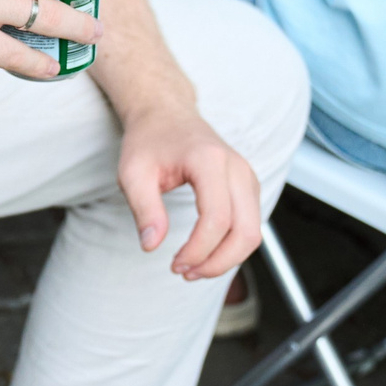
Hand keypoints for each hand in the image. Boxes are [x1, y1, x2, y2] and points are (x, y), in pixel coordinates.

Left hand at [116, 98, 259, 277]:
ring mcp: (247, 176)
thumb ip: (144, 208)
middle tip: (185, 272)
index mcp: (209, 160)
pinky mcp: (248, 186)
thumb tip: (151, 245)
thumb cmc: (149, 141)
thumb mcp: (132, 172)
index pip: (217, 218)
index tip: (174, 264)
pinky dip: (231, 247)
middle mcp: (236, 167)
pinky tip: (204, 252)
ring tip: (192, 267)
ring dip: (226, 259)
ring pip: (252, 233)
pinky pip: (250, 225)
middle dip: (218, 262)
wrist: (166, 114)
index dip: (199, 250)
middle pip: (245, 231)